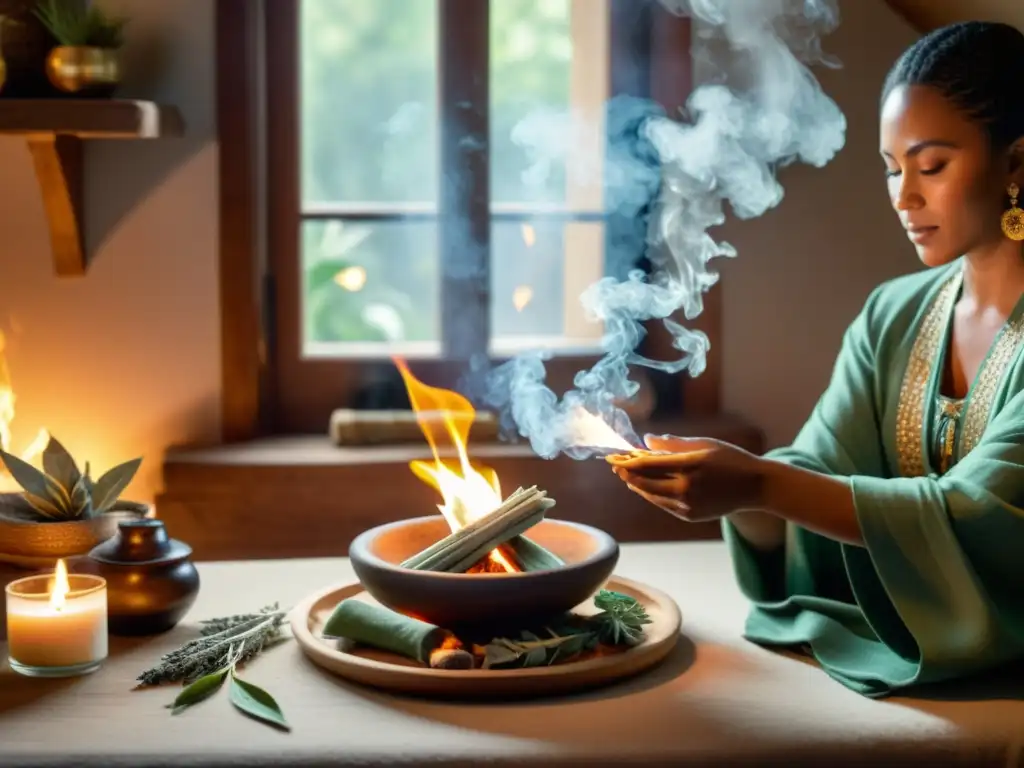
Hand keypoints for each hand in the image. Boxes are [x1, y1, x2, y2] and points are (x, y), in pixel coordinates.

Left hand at [610, 435, 766, 521]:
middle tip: (616, 466)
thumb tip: (647, 440)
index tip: (616, 456)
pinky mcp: (690, 516)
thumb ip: (673, 443)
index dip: (628, 460)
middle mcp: (687, 486)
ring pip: (651, 495)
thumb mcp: (704, 444)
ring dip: (637, 486)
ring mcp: (688, 504)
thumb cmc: (730, 459)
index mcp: (690, 464)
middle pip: (645, 481)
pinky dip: (652, 495)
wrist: (755, 487)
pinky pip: (663, 504)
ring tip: (627, 477)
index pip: (649, 463)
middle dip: (627, 474)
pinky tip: (646, 488)